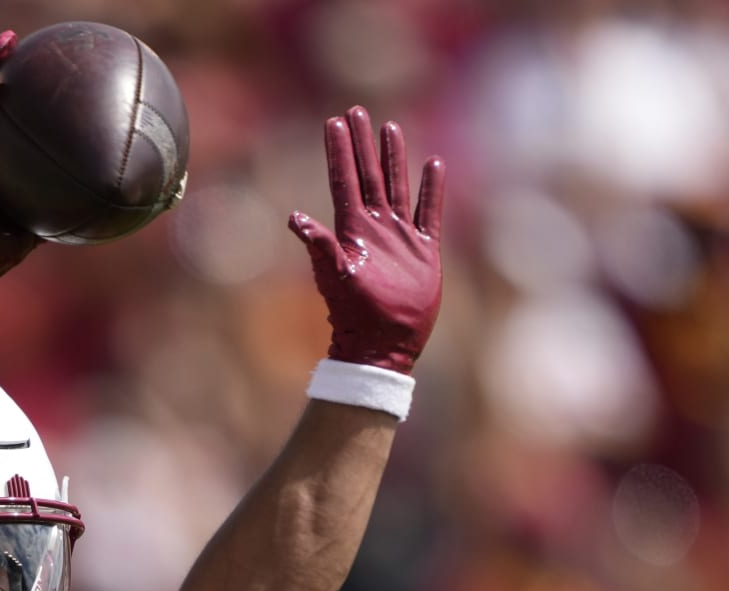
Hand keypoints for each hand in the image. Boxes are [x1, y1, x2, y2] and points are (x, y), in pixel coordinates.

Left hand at [289, 107, 444, 373]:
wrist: (385, 342)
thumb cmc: (356, 313)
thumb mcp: (335, 277)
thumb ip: (319, 247)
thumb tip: (294, 218)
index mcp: (352, 229)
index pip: (344, 180)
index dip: (339, 151)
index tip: (333, 121)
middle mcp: (375, 227)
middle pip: (369, 174)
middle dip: (362, 143)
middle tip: (356, 110)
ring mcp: (400, 236)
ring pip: (397, 186)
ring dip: (394, 157)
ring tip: (390, 127)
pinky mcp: (424, 250)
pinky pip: (429, 212)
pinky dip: (431, 190)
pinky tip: (433, 165)